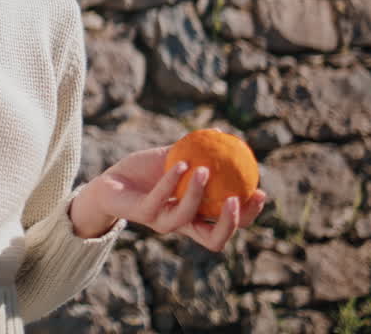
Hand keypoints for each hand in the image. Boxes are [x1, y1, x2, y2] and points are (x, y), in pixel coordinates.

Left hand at [69, 146, 267, 251]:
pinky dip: (172, 180)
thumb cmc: (143, 173)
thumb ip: (196, 150)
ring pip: (187, 219)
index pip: (228, 224)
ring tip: (206, 169)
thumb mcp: (173, 159)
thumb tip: (222, 132)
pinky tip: (181, 162)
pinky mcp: (142, 213)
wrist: (108, 182)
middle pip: (216, 238)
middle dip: (234, 222)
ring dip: (199, 195)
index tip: (262, 191)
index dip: (248, 215)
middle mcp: (181, 224)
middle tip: (241, 196)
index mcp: (195, 215)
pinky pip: (160, 199)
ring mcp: (161, 221)